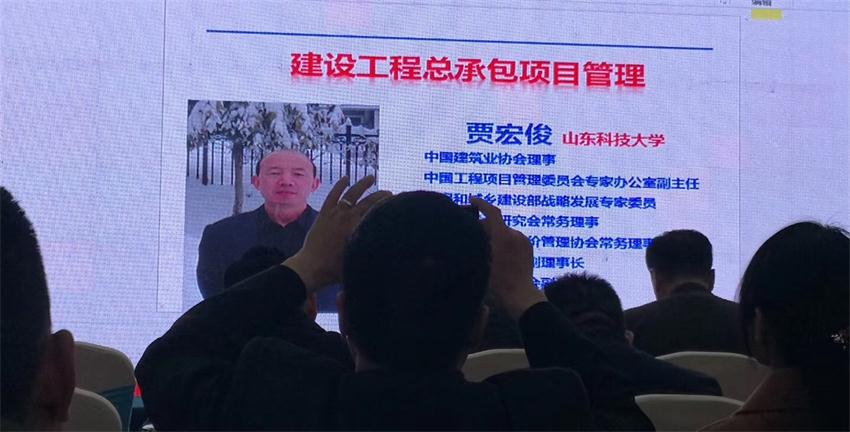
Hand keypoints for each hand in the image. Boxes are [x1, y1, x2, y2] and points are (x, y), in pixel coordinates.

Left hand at [284, 176, 391, 291]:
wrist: (312, 267)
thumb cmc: (336, 269)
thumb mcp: (360, 261)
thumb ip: (372, 252)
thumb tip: (389, 248)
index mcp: (358, 227)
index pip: (378, 211)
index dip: (389, 205)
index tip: (397, 203)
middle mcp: (348, 216)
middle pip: (369, 201)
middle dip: (381, 195)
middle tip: (390, 193)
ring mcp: (335, 213)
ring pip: (352, 193)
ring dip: (363, 184)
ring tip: (371, 177)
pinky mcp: (324, 213)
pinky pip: (333, 195)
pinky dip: (340, 185)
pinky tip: (346, 178)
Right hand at [470, 196, 546, 320]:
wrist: (520, 297)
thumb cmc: (497, 284)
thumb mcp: (482, 262)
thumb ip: (478, 242)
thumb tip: (473, 231)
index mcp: (504, 237)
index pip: (493, 212)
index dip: (481, 203)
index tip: (472, 199)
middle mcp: (516, 235)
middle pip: (497, 223)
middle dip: (485, 227)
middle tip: (472, 236)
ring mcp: (524, 241)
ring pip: (504, 231)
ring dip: (495, 236)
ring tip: (485, 249)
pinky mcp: (529, 248)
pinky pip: (513, 239)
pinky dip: (504, 242)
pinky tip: (498, 255)